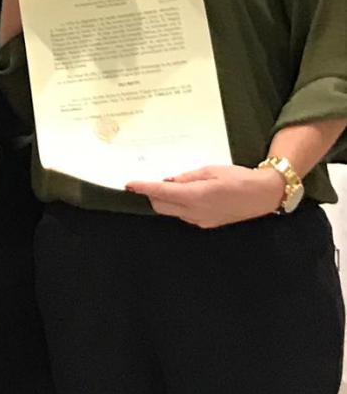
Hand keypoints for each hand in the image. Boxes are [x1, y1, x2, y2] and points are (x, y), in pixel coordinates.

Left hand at [125, 164, 284, 228]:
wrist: (262, 195)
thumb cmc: (239, 178)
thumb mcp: (210, 170)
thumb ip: (186, 177)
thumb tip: (168, 180)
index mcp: (195, 196)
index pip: (161, 192)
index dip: (143, 188)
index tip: (130, 184)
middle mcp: (195, 212)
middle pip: (162, 205)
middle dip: (152, 194)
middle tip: (149, 181)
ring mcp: (201, 220)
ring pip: (172, 211)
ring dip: (166, 200)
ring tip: (171, 185)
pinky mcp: (207, 223)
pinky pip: (184, 215)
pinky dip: (178, 205)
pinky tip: (186, 194)